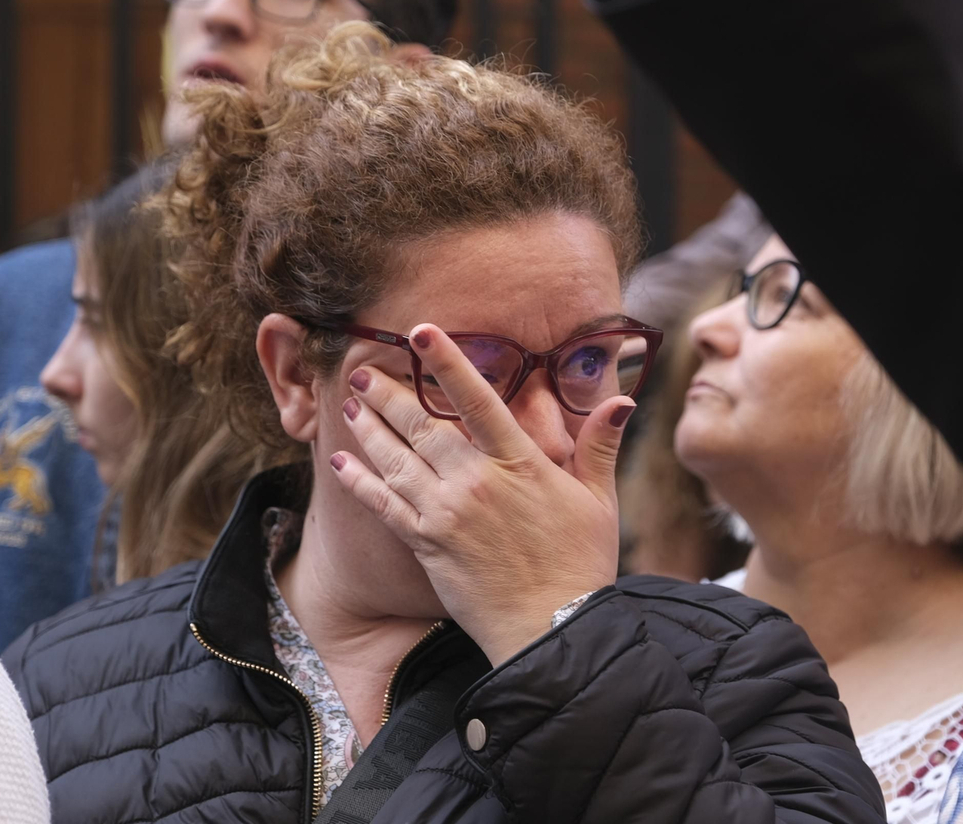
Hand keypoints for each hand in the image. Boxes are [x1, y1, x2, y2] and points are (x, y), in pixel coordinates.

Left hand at [329, 324, 631, 664]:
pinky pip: (383, 505)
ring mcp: (446, 514)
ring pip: (397, 460)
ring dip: (370, 429)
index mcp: (520, 463)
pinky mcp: (427, 545)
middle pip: (423, 426)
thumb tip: (622, 400)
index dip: (447, 362)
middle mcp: (476, 482)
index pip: (477, 400)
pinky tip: (340, 461)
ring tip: (352, 406)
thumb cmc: (581, 565)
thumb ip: (599, 446)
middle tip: (364, 373)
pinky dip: (359, 480)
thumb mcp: (599, 501)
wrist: (552, 629)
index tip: (421, 333)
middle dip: (390, 395)